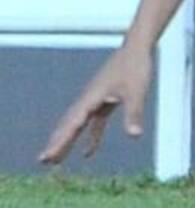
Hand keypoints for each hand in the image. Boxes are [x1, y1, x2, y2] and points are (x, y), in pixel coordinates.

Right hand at [40, 42, 152, 164]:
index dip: (59, 142)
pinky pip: (94, 122)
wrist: (138, 46)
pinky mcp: (105, 98)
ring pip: (78, 124)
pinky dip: (90, 136)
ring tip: (55, 161)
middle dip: (56, 142)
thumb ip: (133, 113)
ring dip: (67, 141)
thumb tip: (134, 136)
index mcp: (92, 97)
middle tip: (42, 161)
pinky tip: (87, 153)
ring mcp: (96, 98)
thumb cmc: (136, 66)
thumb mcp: (136, 91)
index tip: (46, 156)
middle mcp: (89, 98)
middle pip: (69, 124)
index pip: (72, 124)